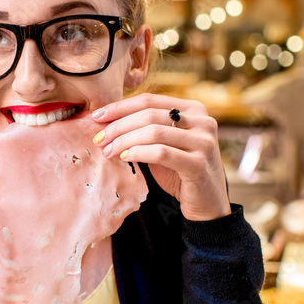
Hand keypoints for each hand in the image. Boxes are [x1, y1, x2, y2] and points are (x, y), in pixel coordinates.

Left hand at [91, 94, 230, 221]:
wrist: (207, 203)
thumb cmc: (180, 172)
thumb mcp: (162, 145)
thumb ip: (144, 131)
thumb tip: (106, 122)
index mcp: (193, 109)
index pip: (149, 100)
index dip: (120, 107)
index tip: (97, 117)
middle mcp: (202, 121)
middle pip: (149, 114)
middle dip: (118, 126)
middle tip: (98, 139)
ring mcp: (203, 141)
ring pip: (153, 132)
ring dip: (124, 141)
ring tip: (107, 151)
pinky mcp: (199, 163)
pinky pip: (161, 152)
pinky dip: (138, 153)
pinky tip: (125, 158)